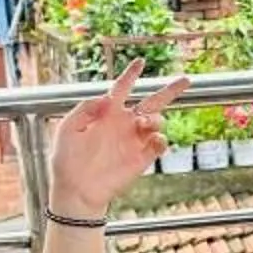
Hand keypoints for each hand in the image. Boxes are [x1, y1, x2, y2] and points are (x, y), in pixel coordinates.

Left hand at [48, 63, 188, 209]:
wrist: (75, 190)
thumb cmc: (66, 160)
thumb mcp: (68, 128)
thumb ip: (85, 109)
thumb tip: (107, 98)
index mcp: (107, 114)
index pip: (122, 89)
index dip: (131, 74)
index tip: (141, 62)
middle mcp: (124, 125)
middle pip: (152, 102)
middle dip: (170, 90)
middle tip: (186, 80)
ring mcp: (134, 141)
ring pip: (157, 121)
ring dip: (156, 117)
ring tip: (145, 122)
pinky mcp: (141, 159)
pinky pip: (159, 144)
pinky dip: (160, 139)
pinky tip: (153, 138)